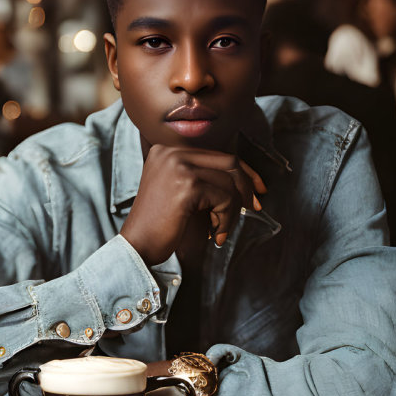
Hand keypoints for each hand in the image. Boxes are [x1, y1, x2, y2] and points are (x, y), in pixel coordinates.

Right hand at [121, 145, 265, 265]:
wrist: (138, 245)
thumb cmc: (159, 223)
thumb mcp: (177, 189)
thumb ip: (200, 176)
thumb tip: (244, 177)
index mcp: (166, 151)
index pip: (217, 153)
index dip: (244, 171)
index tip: (257, 189)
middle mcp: (171, 153)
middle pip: (229, 162)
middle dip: (247, 186)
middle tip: (255, 206)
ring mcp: (178, 167)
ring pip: (230, 183)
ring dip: (233, 210)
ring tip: (220, 228)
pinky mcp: (187, 185)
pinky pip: (225, 199)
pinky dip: (226, 220)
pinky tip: (215, 234)